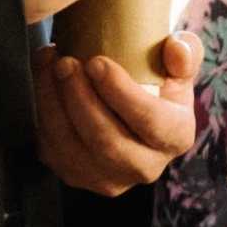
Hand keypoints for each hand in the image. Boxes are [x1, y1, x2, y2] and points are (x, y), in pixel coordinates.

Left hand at [31, 34, 199, 195]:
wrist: (128, 110)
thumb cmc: (154, 84)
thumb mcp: (176, 66)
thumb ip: (185, 53)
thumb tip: (175, 48)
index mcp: (175, 137)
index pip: (150, 122)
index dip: (121, 93)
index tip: (96, 61)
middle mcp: (145, 167)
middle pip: (106, 140)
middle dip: (80, 98)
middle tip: (65, 62)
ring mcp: (108, 178)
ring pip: (72, 148)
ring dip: (54, 104)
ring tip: (49, 65)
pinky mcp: (76, 176)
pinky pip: (51, 150)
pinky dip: (42, 114)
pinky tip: (42, 82)